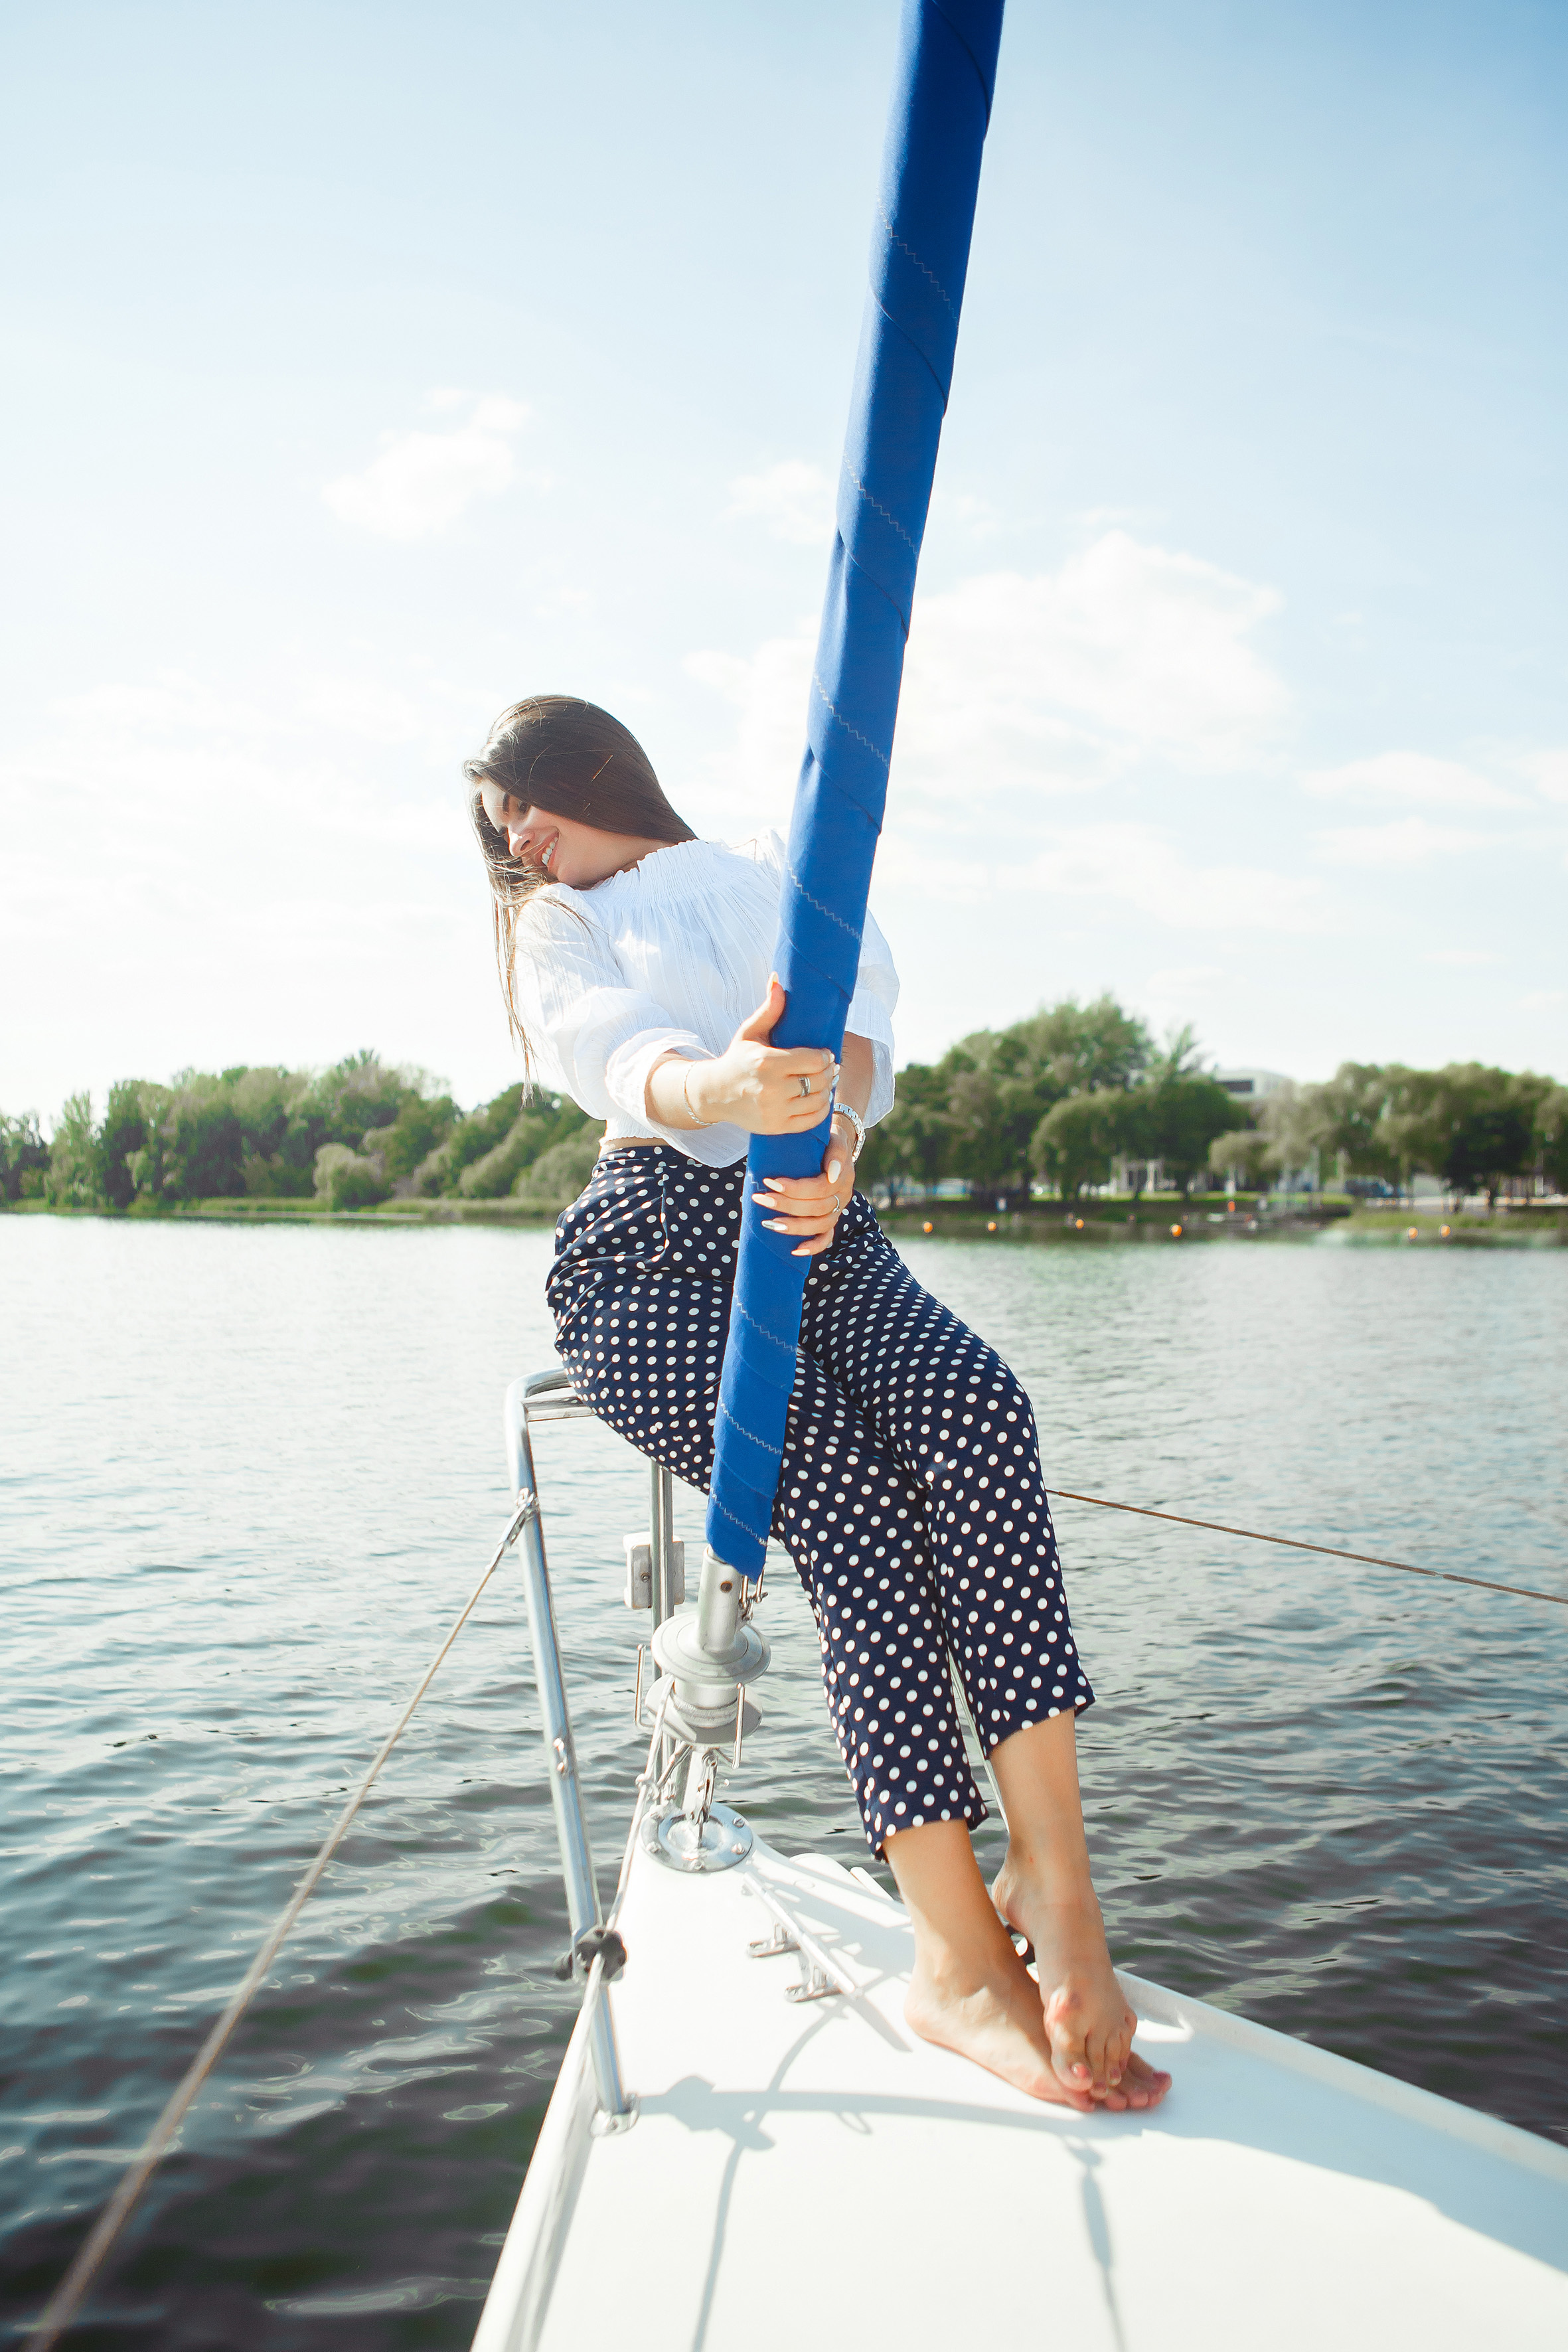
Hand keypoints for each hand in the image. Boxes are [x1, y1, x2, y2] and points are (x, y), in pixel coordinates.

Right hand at [686, 977, 837, 1135]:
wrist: (715, 1094)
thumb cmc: (737, 1059)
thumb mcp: (750, 1032)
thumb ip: (769, 1008)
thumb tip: (778, 979)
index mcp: (766, 1062)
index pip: (813, 1059)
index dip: (825, 1055)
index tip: (825, 1053)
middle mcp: (771, 1088)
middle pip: (818, 1079)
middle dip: (828, 1071)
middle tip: (828, 1067)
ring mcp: (774, 1110)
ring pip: (818, 1100)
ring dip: (826, 1090)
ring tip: (823, 1081)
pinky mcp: (776, 1126)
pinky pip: (812, 1120)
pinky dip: (821, 1109)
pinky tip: (818, 1099)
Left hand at [752, 1131, 850, 1258]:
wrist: (838, 1144)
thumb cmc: (828, 1139)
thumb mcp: (834, 1138)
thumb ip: (835, 1153)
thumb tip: (831, 1174)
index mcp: (843, 1176)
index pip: (819, 1188)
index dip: (794, 1188)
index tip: (769, 1181)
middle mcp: (843, 1195)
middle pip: (816, 1208)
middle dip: (785, 1205)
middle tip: (759, 1198)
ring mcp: (839, 1209)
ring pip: (820, 1225)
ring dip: (794, 1227)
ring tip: (769, 1223)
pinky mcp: (833, 1218)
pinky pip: (827, 1237)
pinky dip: (813, 1246)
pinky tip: (795, 1251)